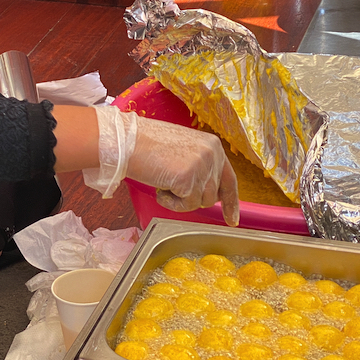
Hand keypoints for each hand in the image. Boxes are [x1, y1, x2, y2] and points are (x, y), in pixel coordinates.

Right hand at [86, 105, 239, 226]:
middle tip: (171, 185)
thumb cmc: (146, 144)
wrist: (126, 140)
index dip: (231, 202)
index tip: (232, 219)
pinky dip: (170, 203)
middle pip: (213, 196)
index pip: (229, 179)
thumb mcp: (183, 149)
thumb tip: (207, 189)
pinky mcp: (188, 180)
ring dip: (180, 199)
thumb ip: (199, 165)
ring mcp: (202, 166)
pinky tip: (159, 187)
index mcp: (213, 145)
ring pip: (201, 202)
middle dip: (192, 198)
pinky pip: (186, 206)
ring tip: (163, 181)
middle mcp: (213, 154)